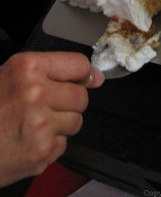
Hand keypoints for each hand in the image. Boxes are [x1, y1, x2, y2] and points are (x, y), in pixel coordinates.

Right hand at [0, 51, 103, 186]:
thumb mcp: (10, 77)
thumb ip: (50, 72)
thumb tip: (94, 76)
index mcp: (28, 67)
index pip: (79, 65)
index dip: (84, 74)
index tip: (87, 79)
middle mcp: (36, 92)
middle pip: (81, 96)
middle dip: (69, 103)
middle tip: (46, 107)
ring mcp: (41, 123)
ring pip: (76, 121)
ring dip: (60, 125)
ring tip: (34, 125)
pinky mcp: (42, 150)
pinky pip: (64, 144)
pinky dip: (50, 145)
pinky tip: (29, 141)